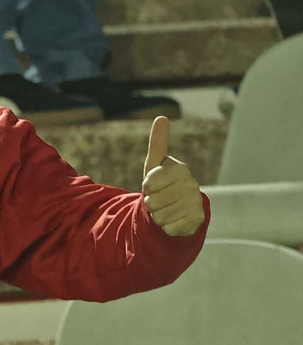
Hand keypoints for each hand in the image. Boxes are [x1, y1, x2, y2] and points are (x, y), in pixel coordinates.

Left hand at [142, 116, 204, 236]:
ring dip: (157, 215)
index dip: (146, 187)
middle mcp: (193, 184)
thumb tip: (162, 117)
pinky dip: (166, 226)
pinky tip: (173, 220)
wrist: (176, 208)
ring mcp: (196, 203)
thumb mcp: (155, 165)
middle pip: (153, 201)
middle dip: (150, 203)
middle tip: (159, 199)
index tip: (152, 185)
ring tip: (165, 209)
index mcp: (181, 169)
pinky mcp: (197, 220)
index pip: (149, 182)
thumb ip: (158, 143)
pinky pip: (169, 227)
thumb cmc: (161, 184)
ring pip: (160, 215)